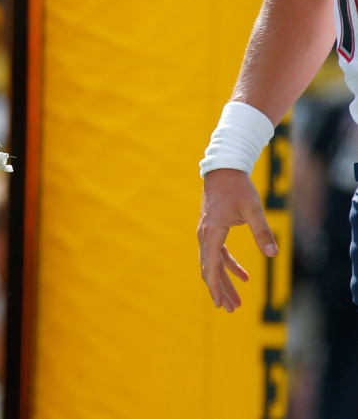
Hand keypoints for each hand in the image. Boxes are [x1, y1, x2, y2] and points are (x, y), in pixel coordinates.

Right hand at [198, 168, 276, 311]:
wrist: (223, 170)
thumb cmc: (237, 188)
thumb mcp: (253, 209)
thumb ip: (263, 231)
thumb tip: (273, 254)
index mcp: (212, 233)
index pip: (212, 266)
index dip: (216, 287)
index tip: (220, 304)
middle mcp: (205, 235)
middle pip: (210, 269)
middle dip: (220, 290)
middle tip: (230, 309)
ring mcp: (207, 233)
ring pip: (214, 263)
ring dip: (224, 282)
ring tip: (236, 302)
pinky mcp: (213, 230)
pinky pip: (219, 253)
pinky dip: (229, 266)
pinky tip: (244, 277)